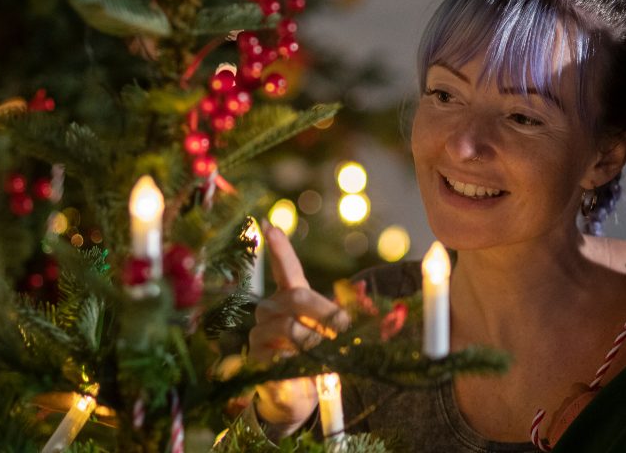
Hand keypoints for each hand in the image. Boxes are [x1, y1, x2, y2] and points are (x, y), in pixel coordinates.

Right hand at [247, 222, 349, 434]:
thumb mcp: (337, 337)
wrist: (298, 401)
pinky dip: (301, 359)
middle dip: (325, 312)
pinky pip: (282, 352)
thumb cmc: (318, 362)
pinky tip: (303, 370)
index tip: (269, 224)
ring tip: (323, 355)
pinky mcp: (256, 357)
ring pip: (290, 326)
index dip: (278, 248)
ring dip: (315, 341)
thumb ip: (351, 315)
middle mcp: (270, 311)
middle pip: (296, 297)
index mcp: (290, 300)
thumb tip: (369, 292)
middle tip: (345, 327)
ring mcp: (259, 333)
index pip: (284, 269)